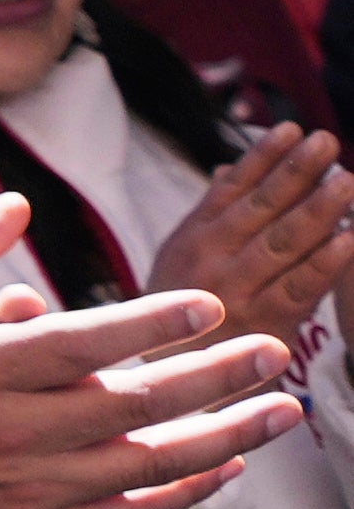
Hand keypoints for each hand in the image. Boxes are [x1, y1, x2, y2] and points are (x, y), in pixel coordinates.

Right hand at [0, 198, 296, 508]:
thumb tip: (17, 207)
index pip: (80, 343)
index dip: (153, 322)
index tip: (210, 304)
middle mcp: (4, 434)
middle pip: (134, 403)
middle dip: (217, 375)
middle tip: (275, 348)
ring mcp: (24, 488)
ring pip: (147, 463)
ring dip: (226, 436)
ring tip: (282, 407)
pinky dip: (185, 494)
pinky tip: (227, 466)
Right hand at [152, 125, 353, 359]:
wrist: (172, 380)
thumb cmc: (182, 312)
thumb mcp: (179, 259)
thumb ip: (209, 215)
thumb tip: (232, 168)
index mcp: (192, 237)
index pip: (232, 188)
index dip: (263, 157)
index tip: (292, 128)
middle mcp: (211, 260)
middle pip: (260, 208)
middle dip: (296, 172)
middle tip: (327, 142)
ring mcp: (238, 291)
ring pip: (284, 242)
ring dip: (319, 209)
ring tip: (347, 181)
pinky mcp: (265, 323)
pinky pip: (302, 286)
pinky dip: (327, 261)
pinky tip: (349, 238)